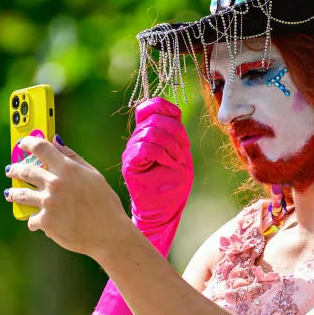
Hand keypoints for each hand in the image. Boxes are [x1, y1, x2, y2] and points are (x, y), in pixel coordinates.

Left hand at [5, 135, 132, 259]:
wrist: (109, 234)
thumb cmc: (105, 203)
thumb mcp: (94, 175)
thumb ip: (73, 157)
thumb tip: (56, 141)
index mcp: (68, 169)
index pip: (40, 148)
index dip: (28, 143)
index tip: (22, 144)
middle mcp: (55, 184)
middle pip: (25, 171)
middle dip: (15, 170)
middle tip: (11, 170)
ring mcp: (48, 203)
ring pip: (20, 195)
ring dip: (13, 193)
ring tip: (10, 194)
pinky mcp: (46, 222)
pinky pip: (32, 219)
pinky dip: (34, 221)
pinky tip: (35, 222)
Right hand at [123, 97, 192, 255]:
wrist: (164, 208)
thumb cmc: (173, 182)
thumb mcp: (182, 152)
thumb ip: (176, 132)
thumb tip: (174, 112)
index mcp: (148, 133)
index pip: (149, 107)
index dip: (164, 106)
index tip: (178, 118)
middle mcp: (137, 139)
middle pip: (154, 118)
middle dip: (176, 132)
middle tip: (183, 152)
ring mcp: (132, 150)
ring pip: (150, 132)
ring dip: (171, 146)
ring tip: (178, 161)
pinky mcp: (130, 164)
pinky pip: (145, 148)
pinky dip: (163, 154)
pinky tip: (170, 164)